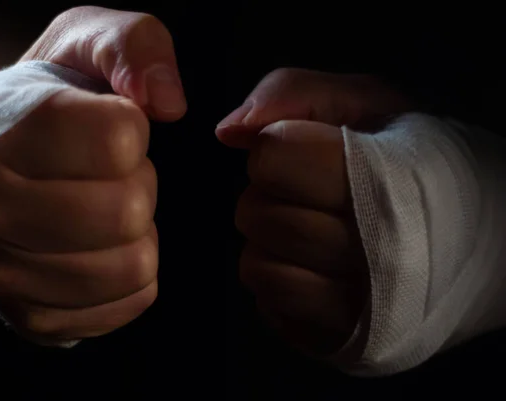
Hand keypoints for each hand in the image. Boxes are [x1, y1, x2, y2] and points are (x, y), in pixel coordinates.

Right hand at [0, 6, 185, 343]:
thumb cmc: (44, 102)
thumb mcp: (82, 41)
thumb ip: (135, 45)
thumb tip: (169, 102)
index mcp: (2, 136)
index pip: (118, 140)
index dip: (132, 129)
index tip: (105, 127)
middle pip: (128, 211)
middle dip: (139, 185)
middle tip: (106, 174)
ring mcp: (3, 274)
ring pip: (133, 266)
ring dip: (138, 233)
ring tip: (100, 208)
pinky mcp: (32, 317)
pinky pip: (131, 302)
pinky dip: (133, 273)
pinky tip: (99, 247)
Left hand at [218, 68, 409, 356]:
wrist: (465, 236)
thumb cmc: (411, 161)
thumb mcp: (365, 103)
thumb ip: (294, 94)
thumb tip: (229, 131)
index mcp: (386, 178)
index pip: (273, 158)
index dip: (278, 148)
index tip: (308, 151)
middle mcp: (378, 255)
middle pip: (257, 214)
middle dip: (270, 194)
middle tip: (312, 192)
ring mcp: (358, 306)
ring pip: (256, 264)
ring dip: (270, 239)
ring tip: (314, 228)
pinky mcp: (336, 336)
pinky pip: (267, 302)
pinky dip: (276, 277)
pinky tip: (312, 264)